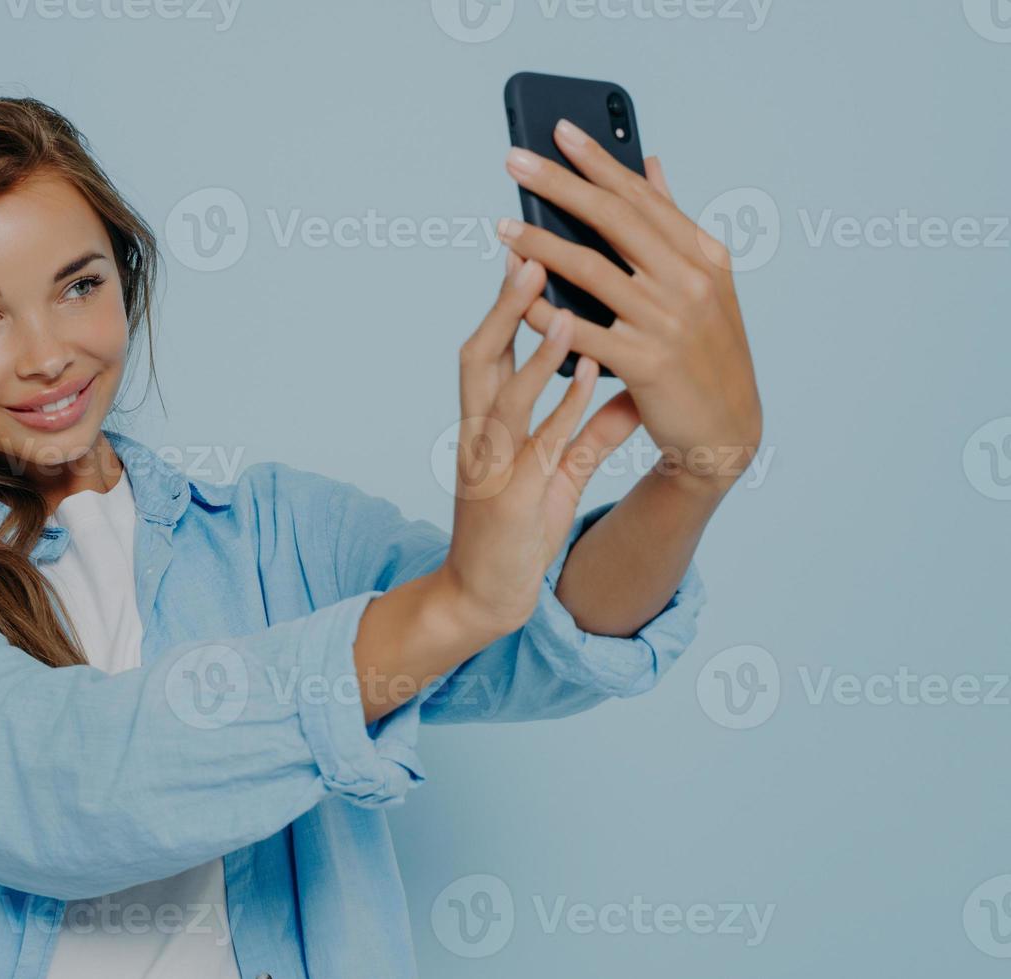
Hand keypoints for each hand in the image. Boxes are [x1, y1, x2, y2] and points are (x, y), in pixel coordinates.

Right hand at [436, 250, 643, 640]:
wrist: (485, 596)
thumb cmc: (517, 530)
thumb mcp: (559, 471)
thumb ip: (590, 428)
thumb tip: (628, 386)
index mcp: (486, 424)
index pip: (489, 350)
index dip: (507, 302)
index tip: (532, 253)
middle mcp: (479, 436)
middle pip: (480, 357)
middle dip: (505, 306)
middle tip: (534, 254)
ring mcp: (490, 466)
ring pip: (504, 396)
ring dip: (537, 351)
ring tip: (569, 309)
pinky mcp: (509, 498)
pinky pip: (539, 445)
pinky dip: (565, 408)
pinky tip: (593, 379)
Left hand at [499, 120, 763, 494]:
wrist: (725, 430)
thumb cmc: (705, 352)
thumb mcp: (704, 282)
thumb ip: (671, 224)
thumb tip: (648, 162)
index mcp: (702, 255)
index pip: (640, 196)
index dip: (597, 161)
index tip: (557, 130)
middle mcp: (689, 280)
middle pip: (612, 220)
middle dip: (559, 185)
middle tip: (513, 160)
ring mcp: (668, 321)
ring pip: (590, 271)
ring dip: (539, 245)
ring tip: (502, 227)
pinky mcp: (647, 363)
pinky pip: (583, 331)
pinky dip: (547, 313)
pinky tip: (517, 296)